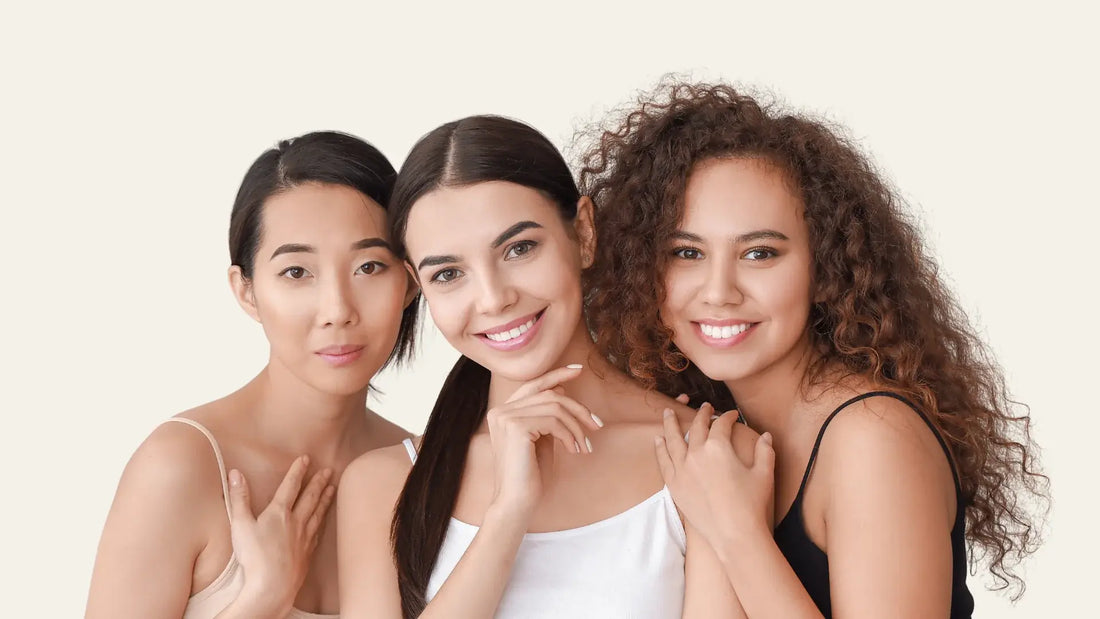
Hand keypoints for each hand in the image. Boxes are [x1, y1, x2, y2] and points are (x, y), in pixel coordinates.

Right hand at [226, 456, 334, 614]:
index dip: (298, 471)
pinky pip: (318, 532)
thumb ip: (239, 498)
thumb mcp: (240, 524)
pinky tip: (322, 521)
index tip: (306, 458)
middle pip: (310, 497)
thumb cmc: (255, 556)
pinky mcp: (307, 553)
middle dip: (319, 482)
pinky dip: (322, 522)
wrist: (273, 586)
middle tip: (329, 471)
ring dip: (325, 499)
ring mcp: (304, 538)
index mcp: (279, 513)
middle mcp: (296, 522)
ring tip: (332, 488)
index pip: (290, 486)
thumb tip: (235, 473)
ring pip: (318, 513)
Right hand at [486, 365, 602, 517]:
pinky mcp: (515, 427)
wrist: (516, 502)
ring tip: (584, 446)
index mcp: (502, 412)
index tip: (578, 370)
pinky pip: (554, 421)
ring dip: (576, 426)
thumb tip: (562, 390)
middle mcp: (500, 411)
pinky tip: (574, 450)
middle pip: (549, 394)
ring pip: (555, 406)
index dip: (556, 375)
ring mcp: (506, 417)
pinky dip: (570, 434)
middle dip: (577, 408)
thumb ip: (547, 415)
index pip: (533, 384)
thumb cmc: (530, 475)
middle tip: (597, 425)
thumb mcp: (541, 438)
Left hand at [655, 403, 774, 551]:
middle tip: (704, 407)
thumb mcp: (764, 474)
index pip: (721, 424)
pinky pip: (663, 461)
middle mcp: (697, 454)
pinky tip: (657, 439)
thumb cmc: (752, 505)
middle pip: (696, 427)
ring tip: (668, 411)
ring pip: (672, 439)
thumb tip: (765, 434)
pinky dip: (659, 448)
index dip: (727, 417)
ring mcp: (682, 469)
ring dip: (670, 423)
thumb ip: (765, 451)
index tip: (732, 415)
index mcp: (719, 447)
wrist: (734, 535)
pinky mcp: (674, 485)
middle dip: (701, 414)